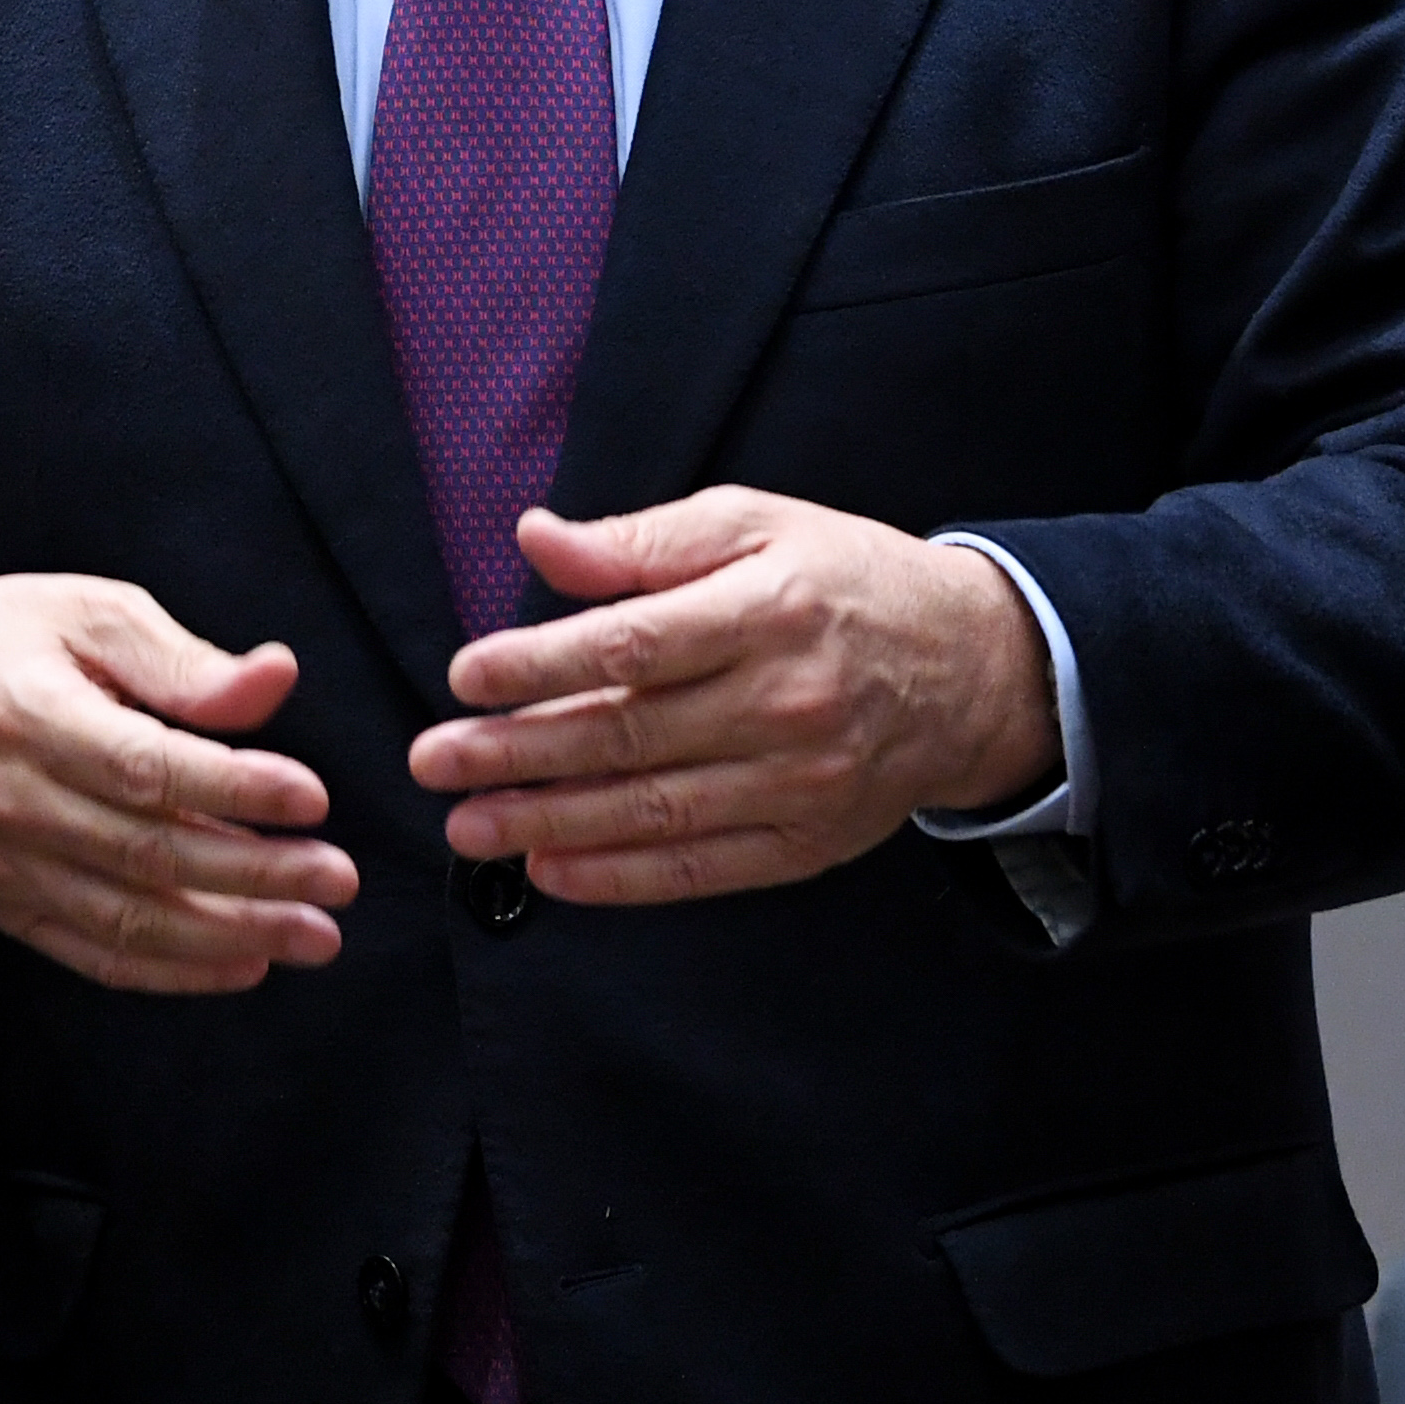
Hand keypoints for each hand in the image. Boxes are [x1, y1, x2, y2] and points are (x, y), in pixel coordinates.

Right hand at [0, 574, 355, 992]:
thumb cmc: (20, 643)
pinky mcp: (9, 904)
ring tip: (314, 935)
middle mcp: (10, 798)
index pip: (143, 767)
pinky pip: (95, 953)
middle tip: (338, 880)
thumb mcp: (98, 616)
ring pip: (128, 918)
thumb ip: (186, 661)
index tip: (311, 798)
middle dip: (255, 875)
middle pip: (146, 854)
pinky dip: (173, 972)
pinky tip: (244, 964)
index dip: (233, 788)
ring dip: (231, 934)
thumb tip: (276, 678)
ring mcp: (6, 863)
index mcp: (31, 712)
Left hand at [405, 491, 1056, 903]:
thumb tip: (535, 538)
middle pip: (630, 734)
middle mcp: (786, 703)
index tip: (466, 676)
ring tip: (468, 825)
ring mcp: (799, 784)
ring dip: (550, 824)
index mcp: (767, 610)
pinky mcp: (806, 843)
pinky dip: (619, 878)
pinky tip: (549, 871)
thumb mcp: (751, 525)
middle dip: (518, 753)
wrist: (970, 670)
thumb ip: (638, 542)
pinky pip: (699, 870)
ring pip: (654, 812)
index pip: (634, 644)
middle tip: (433, 761)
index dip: (542, 663)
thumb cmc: (842, 581)